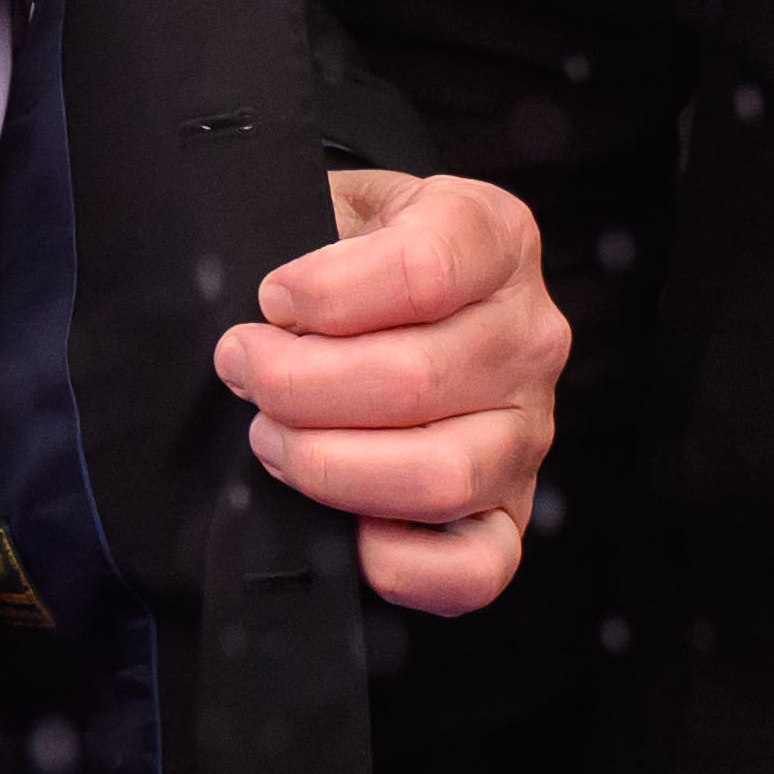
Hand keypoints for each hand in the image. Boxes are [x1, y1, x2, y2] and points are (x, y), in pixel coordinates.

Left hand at [218, 170, 565, 613]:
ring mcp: (529, 431)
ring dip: (328, 465)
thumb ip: (314, 236)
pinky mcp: (510, 511)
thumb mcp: (348, 205)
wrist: (410, 293)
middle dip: (297, 382)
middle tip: (243, 369)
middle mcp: (530, 335)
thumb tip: (272, 319)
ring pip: (439, 474)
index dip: (328, 293)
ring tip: (272, 437)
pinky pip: (478, 568)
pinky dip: (404, 564)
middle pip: (415, 377)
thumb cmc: (362, 253)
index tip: (272, 299)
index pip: (424, 269)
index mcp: (497, 239)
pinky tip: (348, 529)